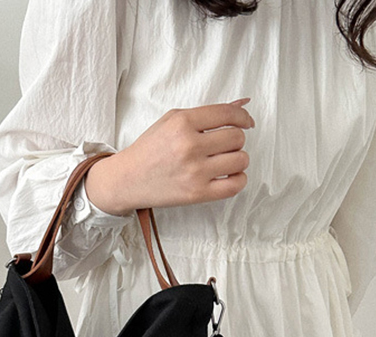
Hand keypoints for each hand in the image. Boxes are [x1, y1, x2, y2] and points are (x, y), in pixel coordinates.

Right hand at [84, 98, 254, 215]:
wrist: (128, 179)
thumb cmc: (151, 149)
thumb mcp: (173, 120)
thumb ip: (208, 113)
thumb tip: (243, 104)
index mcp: (182, 123)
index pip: (227, 114)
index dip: (243, 117)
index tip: (247, 122)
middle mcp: (189, 146)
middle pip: (237, 137)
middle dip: (236, 139)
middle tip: (224, 145)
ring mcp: (194, 172)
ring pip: (240, 160)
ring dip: (238, 159)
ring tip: (225, 160)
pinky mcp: (197, 193)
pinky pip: (235, 185)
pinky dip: (239, 179)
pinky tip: (230, 175)